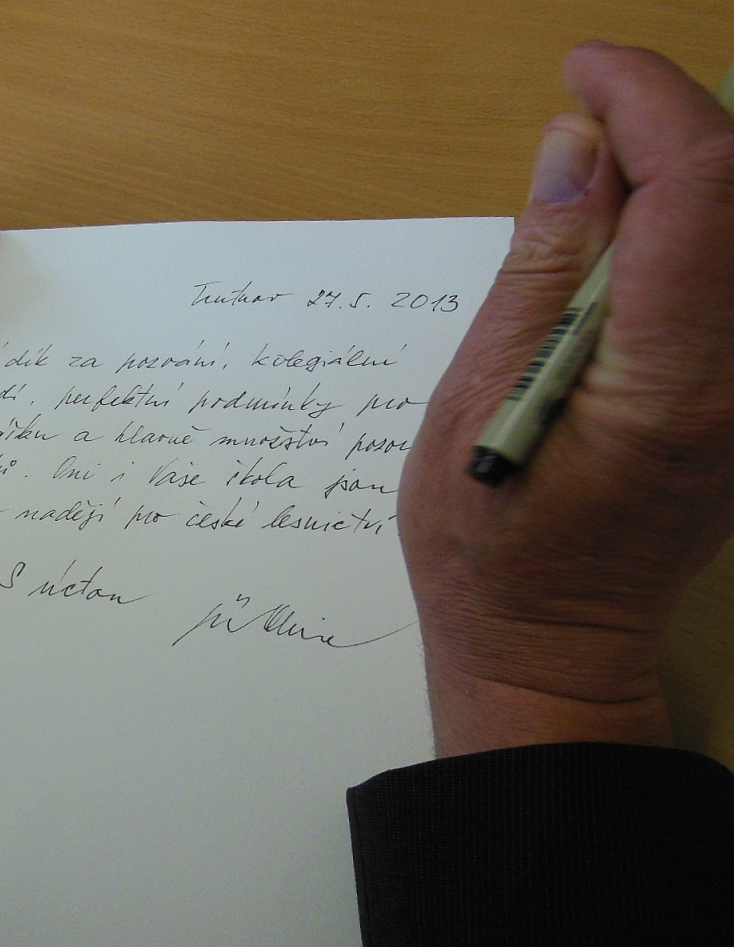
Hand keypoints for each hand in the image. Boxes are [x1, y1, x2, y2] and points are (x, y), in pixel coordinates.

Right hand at [400, 44, 733, 754]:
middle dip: (668, 128)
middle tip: (581, 127)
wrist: (552, 643)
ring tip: (596, 183)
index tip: (581, 71)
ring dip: (681, 176)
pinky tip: (626, 244)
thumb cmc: (488, 547)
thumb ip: (535, 270)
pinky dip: (689, 227)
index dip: (647, 101)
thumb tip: (574, 148)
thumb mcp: (476, 402)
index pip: (701, 186)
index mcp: (671, 380)